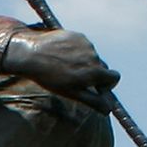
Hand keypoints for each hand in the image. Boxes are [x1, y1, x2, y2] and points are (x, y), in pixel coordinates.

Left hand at [4, 29, 119, 107]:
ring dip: (82, 62)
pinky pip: (82, 46)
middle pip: (102, 67)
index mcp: (95, 72)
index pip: (114, 78)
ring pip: (91, 56)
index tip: (98, 88)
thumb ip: (92, 100)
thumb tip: (107, 110)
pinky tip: (60, 56)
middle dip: (93, 74)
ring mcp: (87, 45)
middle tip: (74, 79)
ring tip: (62, 67)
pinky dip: (75, 52)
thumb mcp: (71, 92)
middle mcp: (94, 57)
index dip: (108, 85)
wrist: (32, 54)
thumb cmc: (50, 78)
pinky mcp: (78, 36)